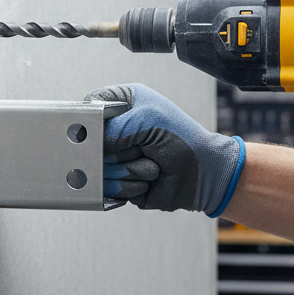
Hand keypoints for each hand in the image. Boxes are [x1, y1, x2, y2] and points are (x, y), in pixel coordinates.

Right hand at [84, 83, 244, 214]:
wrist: (203, 173)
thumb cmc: (183, 139)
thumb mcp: (147, 119)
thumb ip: (114, 126)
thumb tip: (93, 145)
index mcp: (123, 105)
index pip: (90, 107)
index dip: (92, 121)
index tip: (104, 129)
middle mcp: (118, 130)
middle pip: (91, 143)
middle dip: (118, 151)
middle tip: (141, 148)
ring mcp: (118, 157)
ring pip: (100, 168)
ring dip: (129, 170)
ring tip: (151, 165)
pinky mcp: (120, 180)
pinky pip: (110, 188)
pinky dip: (131, 185)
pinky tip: (149, 179)